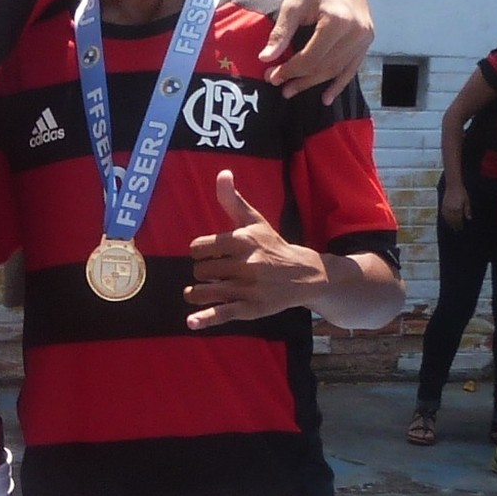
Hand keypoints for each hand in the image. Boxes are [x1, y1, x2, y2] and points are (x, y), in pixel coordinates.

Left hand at [184, 170, 323, 328]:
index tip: (208, 254)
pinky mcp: (251, 308)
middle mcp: (246, 264)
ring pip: (206, 291)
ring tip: (197, 292)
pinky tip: (191, 322)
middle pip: (201, 270)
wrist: (305, 275)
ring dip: (196, 293)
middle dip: (202, 272)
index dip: (199, 252)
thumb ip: (233, 200)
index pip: (199, 248)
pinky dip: (205, 318)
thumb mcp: (254, 221)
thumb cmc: (272, 245)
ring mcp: (248, 288)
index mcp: (242, 240)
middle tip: (214, 273)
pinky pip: (223, 313)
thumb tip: (222, 173)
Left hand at [258, 0, 373, 104]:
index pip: (310, 58)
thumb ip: (280, 32)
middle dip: (300, 79)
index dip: (289, 70)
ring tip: (292, 90)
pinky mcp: (367, 37)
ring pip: (337, 69)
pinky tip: (327, 98)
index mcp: (338, 20)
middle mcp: (356, 29)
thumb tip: (265, 59)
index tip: (270, 75)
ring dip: (314, 83)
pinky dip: (339, 82)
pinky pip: (352, 66)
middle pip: (324, 66)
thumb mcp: (291, 3)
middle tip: (278, 86)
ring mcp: (365, 35)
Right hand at [440, 183, 470, 231]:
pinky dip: (445, 218)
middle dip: (454, 226)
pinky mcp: (442, 205)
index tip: (460, 228)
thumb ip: (467, 210)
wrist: (453, 185)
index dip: (459, 225)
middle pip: (452, 221)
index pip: (458, 220)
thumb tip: (469, 218)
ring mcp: (446, 208)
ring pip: (447, 218)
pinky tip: (447, 220)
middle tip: (456, 230)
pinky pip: (443, 214)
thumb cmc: (462, 192)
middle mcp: (451, 210)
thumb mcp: (467, 201)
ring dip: (449, 223)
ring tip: (452, 226)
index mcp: (457, 209)